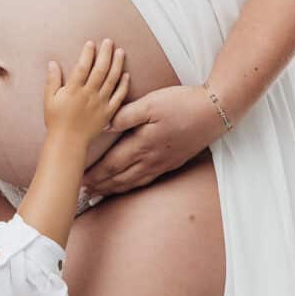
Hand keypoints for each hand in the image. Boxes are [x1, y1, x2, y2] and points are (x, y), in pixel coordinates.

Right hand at [44, 38, 129, 141]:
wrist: (68, 142)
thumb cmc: (56, 121)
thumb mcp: (49, 99)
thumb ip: (52, 80)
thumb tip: (52, 63)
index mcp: (74, 90)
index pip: (83, 67)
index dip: (88, 54)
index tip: (91, 43)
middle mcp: (89, 94)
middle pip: (100, 70)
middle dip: (105, 53)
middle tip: (108, 41)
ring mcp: (100, 103)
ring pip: (112, 80)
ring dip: (117, 64)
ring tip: (120, 52)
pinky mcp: (108, 112)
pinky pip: (119, 97)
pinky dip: (124, 85)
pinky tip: (126, 74)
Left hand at [80, 84, 226, 196]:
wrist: (215, 112)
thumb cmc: (182, 104)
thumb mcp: (151, 103)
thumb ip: (125, 115)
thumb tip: (104, 125)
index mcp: (143, 145)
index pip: (111, 164)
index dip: (94, 174)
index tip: (79, 178)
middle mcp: (151, 159)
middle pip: (119, 178)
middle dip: (99, 185)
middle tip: (82, 190)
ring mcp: (163, 163)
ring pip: (132, 182)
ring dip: (113, 189)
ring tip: (99, 192)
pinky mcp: (172, 162)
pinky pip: (146, 180)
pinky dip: (131, 186)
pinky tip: (127, 185)